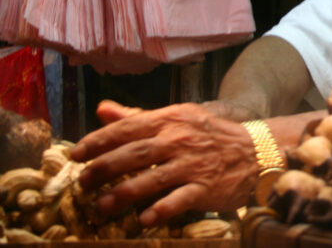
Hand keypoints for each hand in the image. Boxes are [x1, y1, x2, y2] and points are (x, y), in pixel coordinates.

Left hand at [69, 100, 257, 225]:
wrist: (255, 151)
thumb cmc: (209, 136)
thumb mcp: (177, 118)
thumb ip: (137, 117)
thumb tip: (102, 109)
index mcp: (170, 120)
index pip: (128, 128)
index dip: (99, 141)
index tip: (76, 155)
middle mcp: (179, 140)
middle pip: (134, 154)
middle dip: (104, 169)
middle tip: (82, 183)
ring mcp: (193, 164)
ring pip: (151, 179)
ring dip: (123, 194)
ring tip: (100, 208)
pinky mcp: (206, 187)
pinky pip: (180, 199)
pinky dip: (161, 210)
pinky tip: (143, 221)